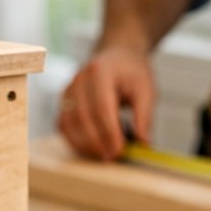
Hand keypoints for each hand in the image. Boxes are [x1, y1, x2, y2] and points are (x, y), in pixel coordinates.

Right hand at [58, 46, 155, 160]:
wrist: (117, 53)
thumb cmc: (132, 71)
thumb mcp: (146, 89)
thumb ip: (144, 117)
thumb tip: (143, 144)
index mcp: (101, 71)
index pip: (101, 107)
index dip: (109, 133)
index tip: (119, 151)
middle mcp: (79, 78)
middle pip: (83, 118)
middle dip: (97, 142)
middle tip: (113, 158)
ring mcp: (68, 88)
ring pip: (69, 124)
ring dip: (85, 144)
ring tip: (103, 155)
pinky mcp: (63, 100)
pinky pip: (63, 125)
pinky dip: (75, 140)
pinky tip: (91, 148)